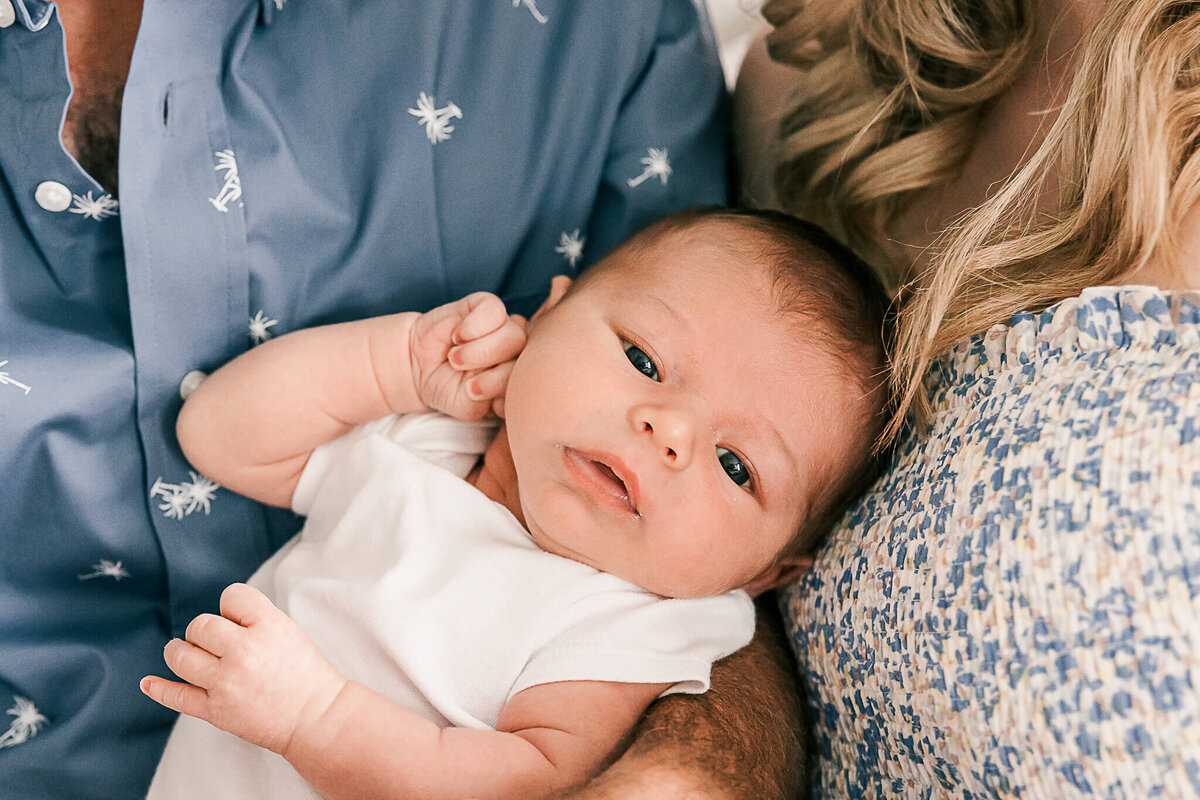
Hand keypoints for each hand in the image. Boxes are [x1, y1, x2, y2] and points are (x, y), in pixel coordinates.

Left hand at [140, 583, 346, 756]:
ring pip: (181, 655)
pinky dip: (159, 688)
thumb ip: (254, 620)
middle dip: (204, 631)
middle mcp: (245, 650)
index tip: (237, 619)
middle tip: (216, 642)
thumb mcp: (288, 631)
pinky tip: (148, 683)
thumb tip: (213, 621)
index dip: (232, 606)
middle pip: (201, 624)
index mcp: (269, 625)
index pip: (231, 596)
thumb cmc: (307, 675)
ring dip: (178, 651)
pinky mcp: (216, 710)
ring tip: (184, 653)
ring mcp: (227, 682)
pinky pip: (177, 696)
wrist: (317, 718)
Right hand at [409, 292, 525, 420]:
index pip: (531, 382)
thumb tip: (506, 390)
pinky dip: (474, 327)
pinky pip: (493, 311)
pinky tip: (457, 337)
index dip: (504, 394)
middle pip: (524, 358)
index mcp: (519, 376)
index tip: (476, 398)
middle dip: (494, 376)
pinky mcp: (486, 305)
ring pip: (512, 335)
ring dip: (481, 352)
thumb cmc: (447, 386)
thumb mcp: (468, 406)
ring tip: (455, 360)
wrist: (418, 365)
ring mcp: (505, 326)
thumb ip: (490, 402)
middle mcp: (517, 350)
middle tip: (467, 384)